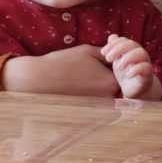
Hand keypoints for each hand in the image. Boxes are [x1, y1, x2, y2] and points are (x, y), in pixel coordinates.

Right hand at [0, 45, 119, 96]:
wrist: (39, 79)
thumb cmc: (64, 62)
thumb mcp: (88, 51)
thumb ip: (108, 53)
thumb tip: (119, 53)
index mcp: (111, 82)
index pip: (122, 71)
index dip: (113, 63)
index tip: (98, 60)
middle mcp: (108, 97)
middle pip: (114, 83)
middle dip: (105, 75)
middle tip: (86, 68)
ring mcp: (97, 106)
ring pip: (103, 92)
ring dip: (96, 84)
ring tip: (79, 76)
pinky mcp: (86, 111)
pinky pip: (93, 99)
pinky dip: (87, 92)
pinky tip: (74, 84)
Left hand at [101, 34, 160, 100]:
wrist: (134, 89)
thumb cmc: (125, 72)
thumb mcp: (117, 60)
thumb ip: (114, 49)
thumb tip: (112, 36)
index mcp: (132, 49)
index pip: (123, 40)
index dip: (113, 44)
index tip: (102, 53)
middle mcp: (140, 53)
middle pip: (132, 44)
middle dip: (118, 49)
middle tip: (108, 59)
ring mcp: (145, 63)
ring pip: (141, 53)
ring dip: (128, 58)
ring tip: (118, 67)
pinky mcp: (148, 74)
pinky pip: (146, 68)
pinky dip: (136, 70)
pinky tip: (127, 76)